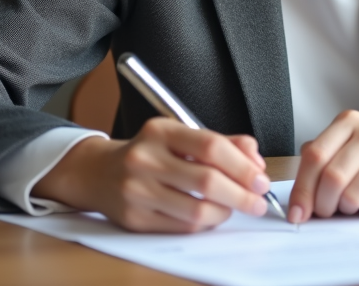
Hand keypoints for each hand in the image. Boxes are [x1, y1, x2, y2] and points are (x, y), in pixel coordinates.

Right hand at [33, 118, 270, 232]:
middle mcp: (145, 159)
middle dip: (241, 194)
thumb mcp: (179, 136)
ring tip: (234, 207)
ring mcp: (137, 191)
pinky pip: (182, 228)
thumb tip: (254, 158)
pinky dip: (205, 224)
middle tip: (257, 200)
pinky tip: (211, 215)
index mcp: (160, 131)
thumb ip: (220, 143)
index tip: (260, 178)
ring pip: (196, 211)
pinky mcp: (135, 219)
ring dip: (225, 212)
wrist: (98, 173)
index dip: (242, 165)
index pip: (210, 146)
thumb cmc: (148, 153)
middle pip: (206, 181)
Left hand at [288, 110, 358, 223]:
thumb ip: (313, 170)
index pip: (315, 156)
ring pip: (351, 196)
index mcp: (348, 122)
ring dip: (347, 208)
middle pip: (332, 177)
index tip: (296, 212)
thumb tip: (296, 208)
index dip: (302, 188)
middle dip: (323, 204)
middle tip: (326, 211)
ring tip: (353, 201)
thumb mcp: (338, 154)